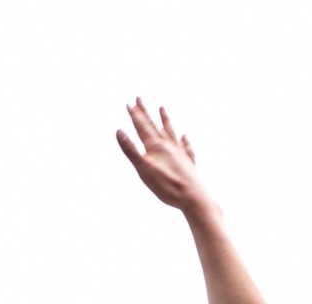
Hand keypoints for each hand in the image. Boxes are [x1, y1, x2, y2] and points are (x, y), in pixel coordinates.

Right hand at [116, 99, 213, 216]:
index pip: (142, 128)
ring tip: (162, 108)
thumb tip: (119, 132)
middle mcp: (168, 146)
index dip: (135, 116)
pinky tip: (184, 136)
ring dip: (165, 120)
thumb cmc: (166, 186)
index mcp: (155, 147)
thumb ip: (131, 151)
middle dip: (145, 113)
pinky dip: (184, 140)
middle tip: (139, 99)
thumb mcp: (143, 169)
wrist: (192, 196)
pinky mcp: (188, 163)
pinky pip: (185, 147)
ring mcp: (179, 153)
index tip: (129, 103)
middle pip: (154, 126)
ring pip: (171, 132)